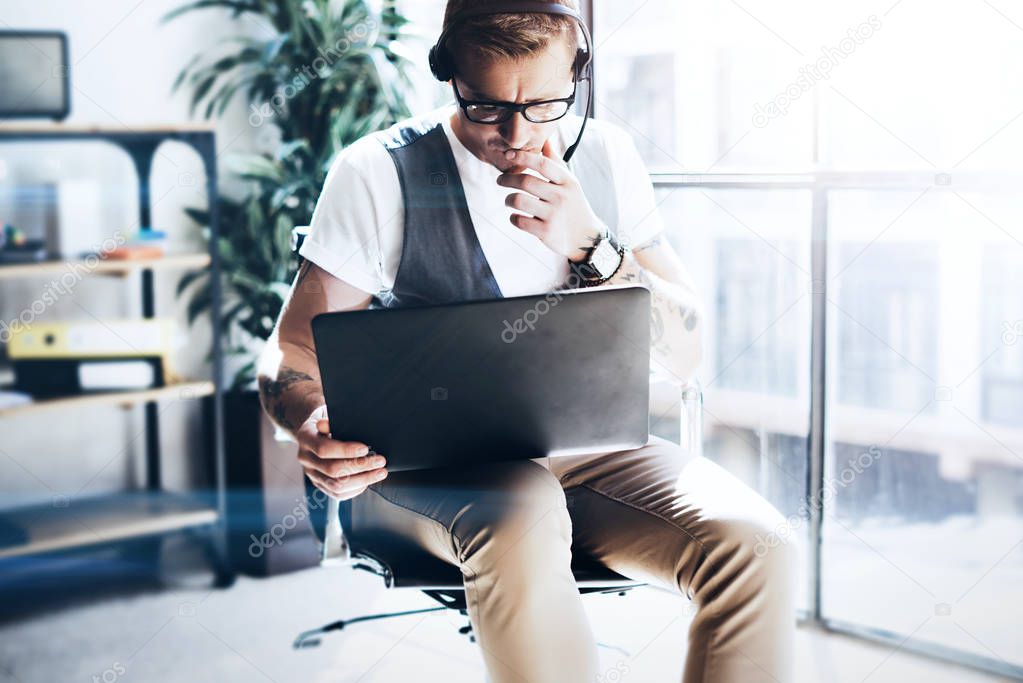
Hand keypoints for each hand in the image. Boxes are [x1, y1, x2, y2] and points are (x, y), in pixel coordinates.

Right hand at [295, 406, 387, 499]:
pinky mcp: (320, 485)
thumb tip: (342, 423)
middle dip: (360, 466)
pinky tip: (368, 480)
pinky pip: (337, 494)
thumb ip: (334, 421)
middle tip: (380, 461)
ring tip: (380, 472)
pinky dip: (355, 489)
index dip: (346, 450)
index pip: (324, 449)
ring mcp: (311, 474)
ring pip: (336, 485)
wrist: (316, 430)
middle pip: (332, 470)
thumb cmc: (328, 420)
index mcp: (305, 438)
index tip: (365, 449)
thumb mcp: (329, 414)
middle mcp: (305, 459)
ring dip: (362, 480)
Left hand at [496, 138, 605, 261]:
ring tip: (509, 200)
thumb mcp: (570, 182)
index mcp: (567, 181)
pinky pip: (519, 221)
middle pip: (525, 181)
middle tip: (500, 180)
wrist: (585, 236)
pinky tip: (516, 216)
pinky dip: (513, 218)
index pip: (542, 164)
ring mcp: (554, 215)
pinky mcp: (546, 232)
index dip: (522, 156)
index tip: (507, 154)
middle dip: (507, 179)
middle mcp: (561, 196)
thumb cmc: (573, 204)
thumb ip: (555, 162)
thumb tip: (545, 139)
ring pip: (519, 201)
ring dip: (508, 199)